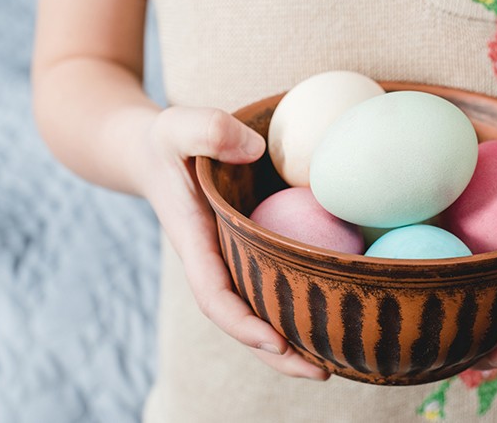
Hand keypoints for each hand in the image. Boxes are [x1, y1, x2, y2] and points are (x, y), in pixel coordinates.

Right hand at [134, 106, 330, 379]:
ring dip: (293, 340)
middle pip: (244, 319)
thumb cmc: (168, 140)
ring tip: (340, 359)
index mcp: (196, 242)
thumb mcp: (178, 124)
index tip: (278, 340)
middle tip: (325, 372)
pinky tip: (334, 308)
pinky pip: (272, 283)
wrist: (156, 152)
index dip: (243, 323)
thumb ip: (207, 130)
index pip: (215, 295)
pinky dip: (297, 304)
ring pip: (261, 310)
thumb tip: (254, 152)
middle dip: (279, 352)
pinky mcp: (248, 249)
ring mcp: (231, 259)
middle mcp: (215, 260)